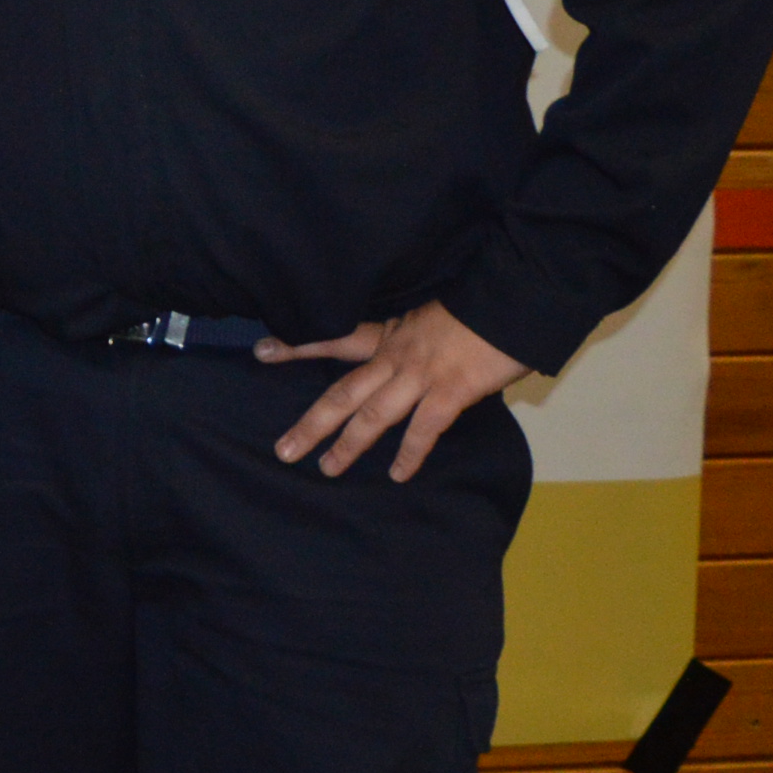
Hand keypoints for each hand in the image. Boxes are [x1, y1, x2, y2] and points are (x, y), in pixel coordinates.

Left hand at [260, 299, 528, 481]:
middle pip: (342, 392)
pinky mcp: (451, 390)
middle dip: (311, 423)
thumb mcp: (432, 315)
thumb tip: (404, 360)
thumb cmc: (478, 307)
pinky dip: (410, 454)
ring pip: (373, 415)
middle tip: (283, 450)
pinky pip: (424, 429)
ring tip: (326, 469)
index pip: (334, 338)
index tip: (260, 351)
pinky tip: (398, 474)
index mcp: (390, 335)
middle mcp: (396, 356)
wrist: (512, 298)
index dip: (297, 346)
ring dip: (348, 445)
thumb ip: (412, 339)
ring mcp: (421, 375)